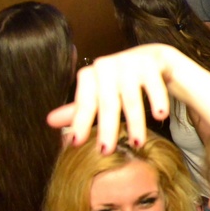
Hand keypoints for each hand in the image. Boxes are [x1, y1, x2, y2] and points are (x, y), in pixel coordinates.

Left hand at [47, 45, 178, 153]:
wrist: (154, 59)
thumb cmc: (123, 82)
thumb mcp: (101, 95)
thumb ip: (80, 109)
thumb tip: (49, 122)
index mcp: (91, 75)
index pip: (84, 101)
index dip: (80, 122)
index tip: (77, 143)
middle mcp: (107, 66)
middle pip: (107, 102)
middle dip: (106, 128)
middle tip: (106, 151)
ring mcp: (130, 62)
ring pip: (131, 97)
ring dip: (135, 122)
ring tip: (137, 143)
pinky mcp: (151, 62)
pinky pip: (154, 85)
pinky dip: (157, 101)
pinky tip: (160, 116)